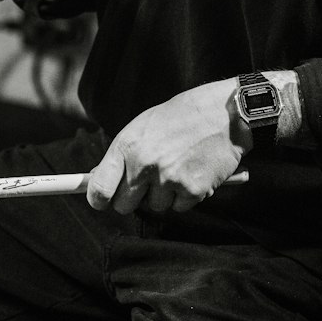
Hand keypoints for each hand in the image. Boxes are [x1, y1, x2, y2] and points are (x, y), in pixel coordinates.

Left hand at [86, 80, 243, 214]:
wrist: (224, 113)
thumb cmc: (181, 117)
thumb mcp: (143, 126)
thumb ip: (122, 155)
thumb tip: (98, 179)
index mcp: (127, 146)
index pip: (99, 189)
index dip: (98, 199)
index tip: (102, 200)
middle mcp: (144, 164)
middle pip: (124, 206)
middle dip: (134, 198)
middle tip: (149, 181)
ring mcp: (168, 179)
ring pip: (155, 207)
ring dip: (164, 195)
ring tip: (177, 168)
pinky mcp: (192, 190)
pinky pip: (179, 207)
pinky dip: (186, 196)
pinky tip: (192, 172)